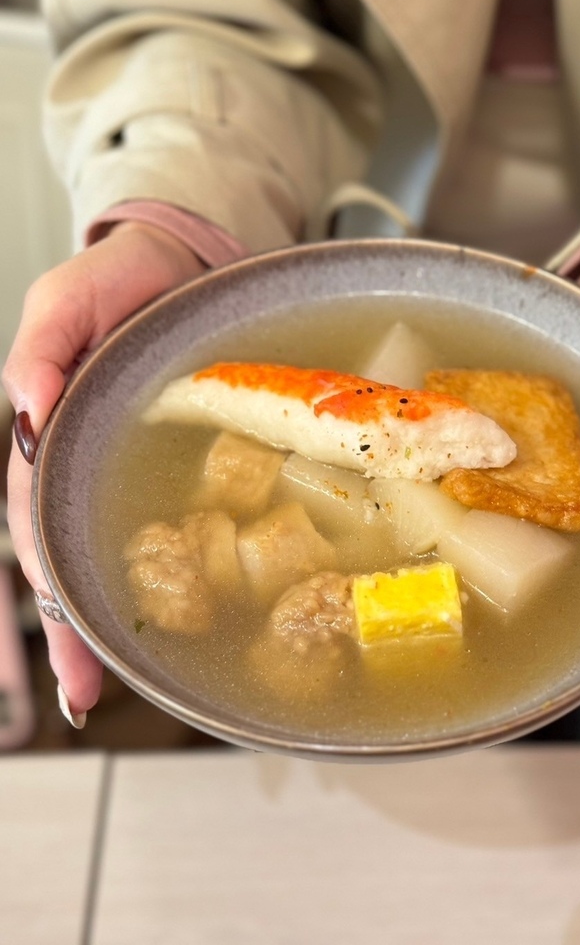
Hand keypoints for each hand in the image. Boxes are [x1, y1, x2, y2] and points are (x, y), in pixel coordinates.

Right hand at [2, 223, 205, 723]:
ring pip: (100, 552)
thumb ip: (42, 346)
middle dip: (68, 623)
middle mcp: (75, 458)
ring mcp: (115, 464)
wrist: (182, 263)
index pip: (32, 511)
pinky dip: (154, 575)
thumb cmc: (119, 278)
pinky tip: (163, 620)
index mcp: (47, 428)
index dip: (44, 567)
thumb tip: (23, 403)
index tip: (61, 619)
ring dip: (99, 621)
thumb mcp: (67, 298)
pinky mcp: (162, 460)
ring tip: (107, 687)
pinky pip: (152, 524)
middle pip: (60, 552)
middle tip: (84, 691)